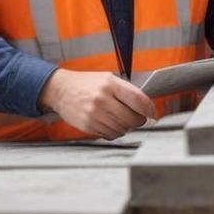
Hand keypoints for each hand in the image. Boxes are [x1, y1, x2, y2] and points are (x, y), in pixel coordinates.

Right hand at [38, 69, 155, 139]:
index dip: (149, 109)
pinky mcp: (88, 125)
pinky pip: (110, 134)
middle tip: (138, 118)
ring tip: (121, 119)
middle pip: (132, 118)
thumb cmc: (88, 84)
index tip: (152, 112)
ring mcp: (94, 113)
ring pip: (122, 129)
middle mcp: (102, 99)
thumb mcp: (108, 79)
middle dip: (139, 121)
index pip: (138, 100)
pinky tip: (110, 124)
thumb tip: (146, 107)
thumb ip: (126, 91)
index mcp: (110, 84)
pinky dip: (115, 132)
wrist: (61, 90)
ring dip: (126, 127)